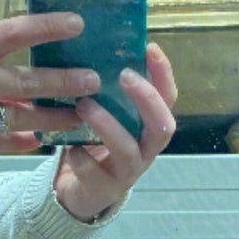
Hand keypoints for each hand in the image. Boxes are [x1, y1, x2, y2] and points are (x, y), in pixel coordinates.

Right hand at [0, 14, 100, 158]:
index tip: (78, 23)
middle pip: (27, 79)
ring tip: (79, 116)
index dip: (47, 27)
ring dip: (53, 116)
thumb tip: (18, 60)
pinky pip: (0, 142)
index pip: (13, 31)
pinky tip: (39, 141)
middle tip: (94, 80)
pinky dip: (21, 142)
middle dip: (64, 81)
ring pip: (21, 114)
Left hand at [52, 43, 177, 223]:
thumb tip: (97, 47)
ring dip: (108, 125)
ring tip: (84, 105)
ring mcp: (128, 171)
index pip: (168, 98)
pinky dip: (81, 157)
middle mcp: (146, 148)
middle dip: (146, 98)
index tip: (149, 48)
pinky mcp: (105, 189)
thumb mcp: (106, 115)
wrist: (81, 192)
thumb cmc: (96, 144)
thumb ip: (108, 92)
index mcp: (149, 126)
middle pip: (163, 125)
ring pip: (128, 149)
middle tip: (124, 75)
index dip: (163, 75)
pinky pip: (94, 172)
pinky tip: (69, 147)